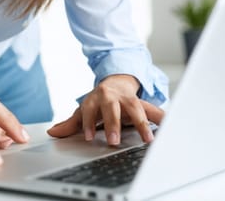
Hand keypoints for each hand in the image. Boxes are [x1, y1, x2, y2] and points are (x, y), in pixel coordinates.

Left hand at [47, 74, 163, 145]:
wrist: (118, 82)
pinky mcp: (144, 103)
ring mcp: (129, 99)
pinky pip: (156, 111)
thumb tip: (53, 132)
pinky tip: (171, 128)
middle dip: (113, 124)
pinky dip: (164, 119)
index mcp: (95, 98)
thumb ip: (72, 124)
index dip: (88, 123)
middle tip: (113, 141)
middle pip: (112, 108)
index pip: (89, 110)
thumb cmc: (100, 101)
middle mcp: (112, 96)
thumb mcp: (85, 110)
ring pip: (136, 109)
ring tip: (147, 139)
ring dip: (142, 124)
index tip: (88, 137)